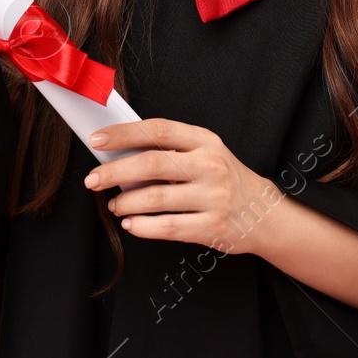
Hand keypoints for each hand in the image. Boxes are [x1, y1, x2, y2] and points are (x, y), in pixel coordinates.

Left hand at [82, 118, 287, 256]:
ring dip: (125, 203)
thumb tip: (121, 153)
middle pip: (152, 164)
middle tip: (93, 180)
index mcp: (205, 141)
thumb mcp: (206, 153)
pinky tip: (131, 223)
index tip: (98, 140)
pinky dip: (142, 226)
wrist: (263, 212)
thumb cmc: (224, 178)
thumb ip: (170, 150)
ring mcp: (213, 198)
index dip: (124, 134)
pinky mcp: (212, 227)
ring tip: (114, 205)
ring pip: (155, 199)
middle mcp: (210, 166)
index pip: (158, 130)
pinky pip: (167, 227)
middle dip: (114, 172)